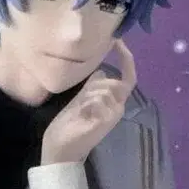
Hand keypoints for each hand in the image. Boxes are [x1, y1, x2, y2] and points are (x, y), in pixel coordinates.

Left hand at [40, 39, 136, 164]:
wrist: (60, 147)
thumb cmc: (69, 124)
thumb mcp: (81, 99)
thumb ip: (92, 86)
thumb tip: (101, 70)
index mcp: (113, 102)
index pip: (128, 77)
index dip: (125, 58)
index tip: (118, 40)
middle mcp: (118, 108)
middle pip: (114, 81)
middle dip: (94, 86)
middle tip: (81, 102)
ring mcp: (114, 115)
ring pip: (105, 89)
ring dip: (88, 96)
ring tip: (81, 112)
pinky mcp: (106, 121)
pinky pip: (99, 100)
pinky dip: (87, 104)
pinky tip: (82, 116)